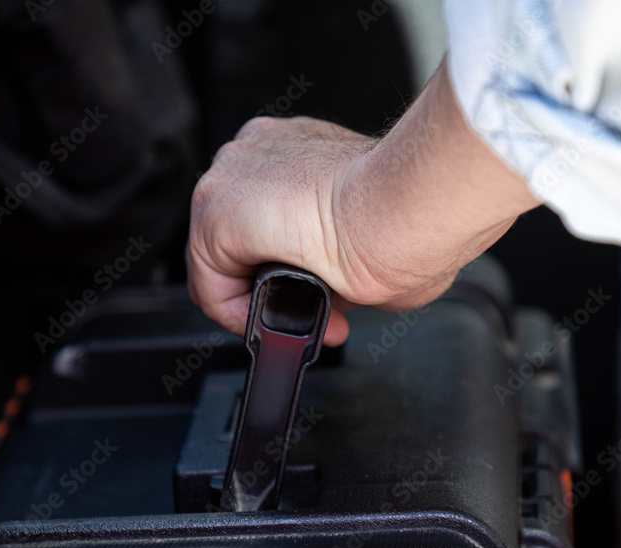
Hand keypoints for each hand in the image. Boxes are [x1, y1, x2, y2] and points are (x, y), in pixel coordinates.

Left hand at [187, 60, 538, 345]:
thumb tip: (341, 288)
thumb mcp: (378, 236)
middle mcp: (264, 152)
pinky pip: (208, 280)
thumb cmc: (413, 214)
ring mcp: (236, 173)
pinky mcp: (216, 207)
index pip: (272, 220)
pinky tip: (269, 323)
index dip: (296, 271)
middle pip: (244, 240)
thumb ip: (345, 254)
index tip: (333, 298)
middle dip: (281, 289)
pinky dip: (234, 312)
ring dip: (261, 302)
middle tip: (323, 318)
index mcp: (304, 151)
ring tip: (304, 324)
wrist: (406, 208)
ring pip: (223, 259)